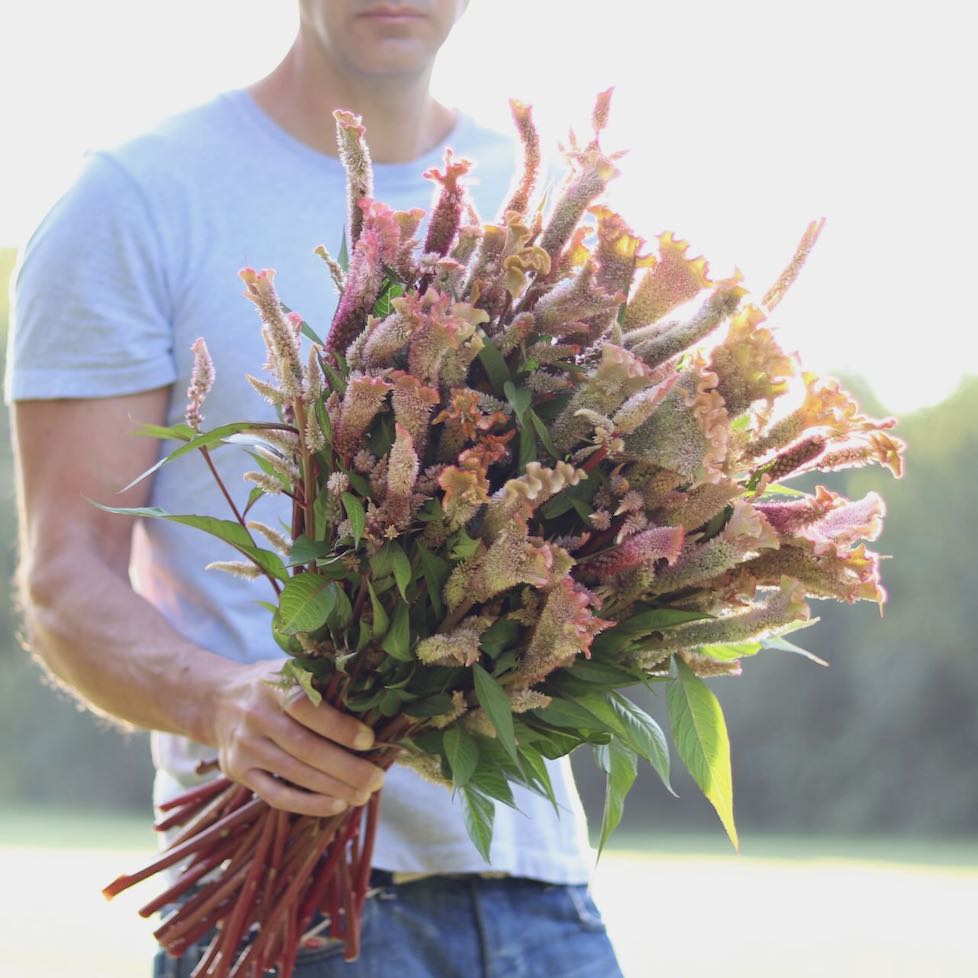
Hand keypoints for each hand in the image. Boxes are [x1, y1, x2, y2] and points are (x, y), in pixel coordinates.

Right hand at [210, 660, 384, 817]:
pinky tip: (336, 805)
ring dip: (333, 789)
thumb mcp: (291, 669)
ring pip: (293, 774)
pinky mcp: (238, 772)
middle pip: (304, 748)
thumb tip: (374, 696)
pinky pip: (276, 795)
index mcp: (273, 685)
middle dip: (346, 767)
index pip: (307, 708)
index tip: (370, 741)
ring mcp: (245, 746)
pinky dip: (308, 804)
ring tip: (364, 794)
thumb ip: (323, 679)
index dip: (340, 727)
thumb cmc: (272, 685)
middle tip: (377, 779)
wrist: (218, 701)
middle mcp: (255, 715)